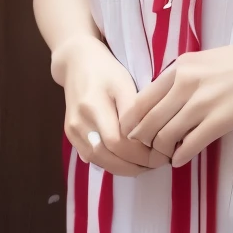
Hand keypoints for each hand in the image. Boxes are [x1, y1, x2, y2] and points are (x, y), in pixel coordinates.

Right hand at [51, 36, 168, 176]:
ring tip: (145, 166)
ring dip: (123, 168)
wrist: (77, 63)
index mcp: (93, 106)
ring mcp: (72, 130)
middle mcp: (79, 122)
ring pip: (98, 161)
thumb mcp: (125, 83)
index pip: (118, 143)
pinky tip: (128, 162)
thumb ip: (134, 112)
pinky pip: (90, 157)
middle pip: (107, 156)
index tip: (161, 154)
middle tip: (158, 163)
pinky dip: (111, 164)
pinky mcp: (71, 135)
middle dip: (135, 165)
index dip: (140, 154)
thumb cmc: (106, 71)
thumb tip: (146, 140)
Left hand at [119, 36, 232, 167]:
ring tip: (166, 156)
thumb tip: (163, 101)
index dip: (132, 123)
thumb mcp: (206, 60)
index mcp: (180, 66)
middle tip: (148, 151)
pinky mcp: (220, 120)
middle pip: (147, 122)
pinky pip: (189, 145)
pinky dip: (180, 157)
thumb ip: (183, 77)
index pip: (139, 101)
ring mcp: (202, 102)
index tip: (136, 134)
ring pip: (164, 137)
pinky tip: (180, 160)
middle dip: (143, 142)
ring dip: (161, 152)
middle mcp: (185, 83)